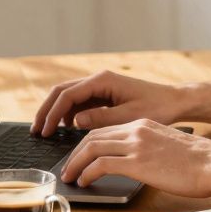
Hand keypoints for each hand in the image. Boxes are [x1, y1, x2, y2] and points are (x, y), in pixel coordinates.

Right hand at [31, 70, 193, 136]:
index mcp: (103, 81)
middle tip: (36, 130)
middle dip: (47, 110)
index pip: (68, 94)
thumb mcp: (129, 117)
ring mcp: (100, 87)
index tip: (44, 131)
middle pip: (62, 91)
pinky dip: (68, 114)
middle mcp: (99, 80)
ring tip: (45, 132)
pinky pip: (79, 102)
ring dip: (55, 112)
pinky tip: (65, 130)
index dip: (53, 113)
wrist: (175, 102)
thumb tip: (75, 121)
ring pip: (68, 96)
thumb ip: (101, 118)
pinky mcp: (104, 95)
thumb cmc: (157, 108)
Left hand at [60, 119, 210, 197]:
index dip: (88, 144)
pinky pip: (101, 164)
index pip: (106, 130)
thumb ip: (150, 149)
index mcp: (144, 125)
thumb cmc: (199, 162)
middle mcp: (136, 130)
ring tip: (71, 177)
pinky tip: (85, 181)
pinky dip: (88, 173)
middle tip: (69, 168)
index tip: (81, 156)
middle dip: (76, 153)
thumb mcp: (168, 146)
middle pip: (93, 136)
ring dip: (76, 163)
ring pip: (91, 147)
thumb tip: (140, 163)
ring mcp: (136, 145)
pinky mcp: (137, 162)